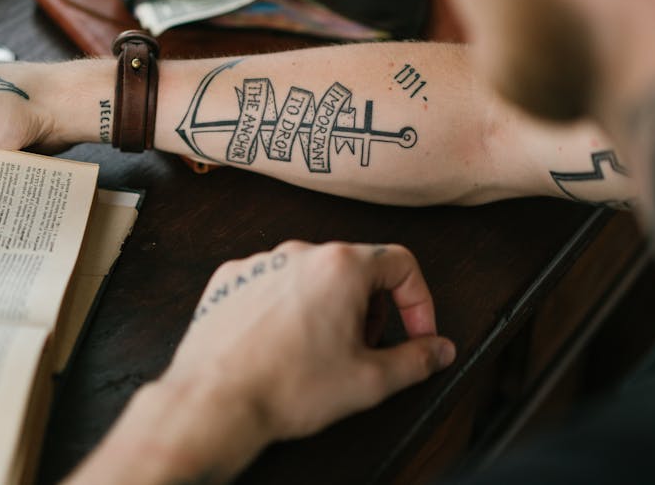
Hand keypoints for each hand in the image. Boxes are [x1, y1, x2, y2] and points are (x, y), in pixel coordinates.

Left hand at [74, 241, 455, 483]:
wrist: (214, 401)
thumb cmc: (286, 388)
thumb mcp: (369, 381)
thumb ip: (416, 360)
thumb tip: (439, 350)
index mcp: (341, 266)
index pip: (401, 264)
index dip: (419, 302)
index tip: (416, 333)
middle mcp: (299, 253)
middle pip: (357, 268)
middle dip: (371, 308)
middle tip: (365, 349)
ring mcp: (260, 263)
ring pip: (313, 275)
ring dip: (330, 306)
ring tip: (321, 350)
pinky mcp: (230, 279)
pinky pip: (273, 283)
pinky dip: (288, 307)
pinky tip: (282, 344)